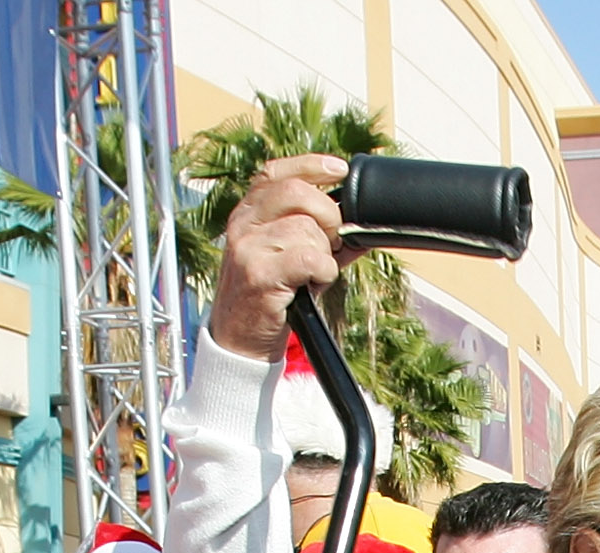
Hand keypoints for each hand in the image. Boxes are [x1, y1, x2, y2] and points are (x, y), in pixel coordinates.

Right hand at [211, 154, 355, 359]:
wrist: (239, 340)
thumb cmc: (268, 296)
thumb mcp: (286, 257)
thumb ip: (318, 236)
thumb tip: (360, 227)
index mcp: (247, 213)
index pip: (275, 172)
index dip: (310, 165)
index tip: (338, 169)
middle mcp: (243, 224)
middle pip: (297, 193)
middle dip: (327, 214)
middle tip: (332, 241)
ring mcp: (248, 248)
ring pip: (306, 229)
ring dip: (324, 253)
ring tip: (314, 273)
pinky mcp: (259, 275)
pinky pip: (309, 258)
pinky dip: (323, 270)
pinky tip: (314, 282)